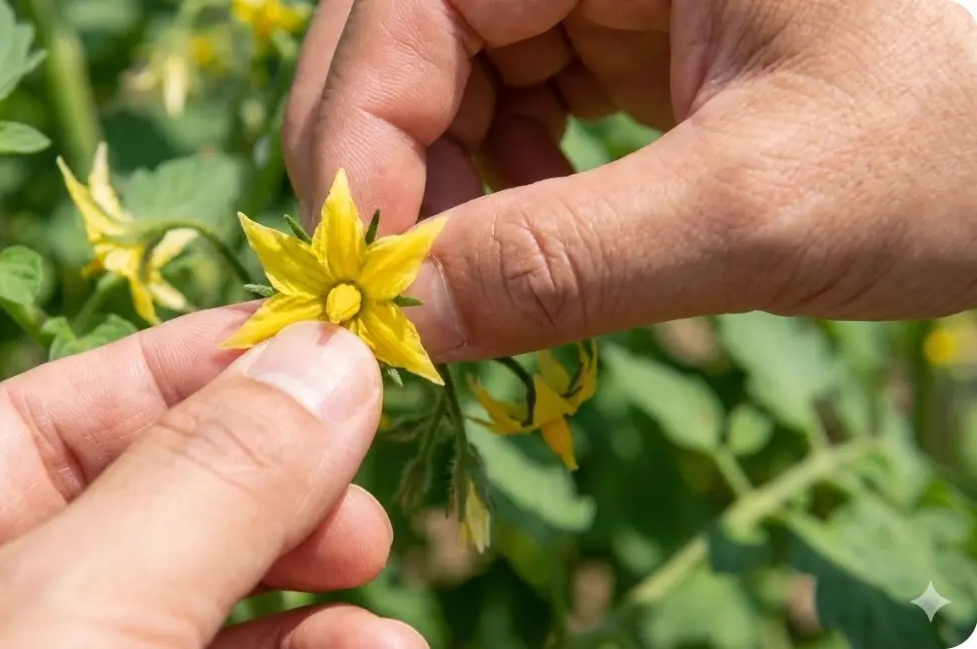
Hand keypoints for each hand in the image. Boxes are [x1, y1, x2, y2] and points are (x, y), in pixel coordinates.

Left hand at [0, 313, 424, 648]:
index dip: (200, 370)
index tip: (326, 355)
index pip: (58, 415)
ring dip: (316, 597)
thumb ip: (201, 481)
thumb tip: (336, 355)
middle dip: (278, 494)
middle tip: (362, 503)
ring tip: (380, 609)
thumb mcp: (66, 614)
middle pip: (156, 510)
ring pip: (210, 607)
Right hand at [284, 0, 976, 359]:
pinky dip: (500, 177)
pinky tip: (547, 226)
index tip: (364, 295)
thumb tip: (403, 321)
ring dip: (448, 186)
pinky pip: (508, 91)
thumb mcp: (761, 204)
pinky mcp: (622, 18)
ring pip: (445, 73)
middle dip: (401, 176)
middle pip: (405, 39)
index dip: (360, 152)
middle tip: (424, 301)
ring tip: (501, 274)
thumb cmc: (962, 135)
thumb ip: (567, 262)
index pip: (404, 9)